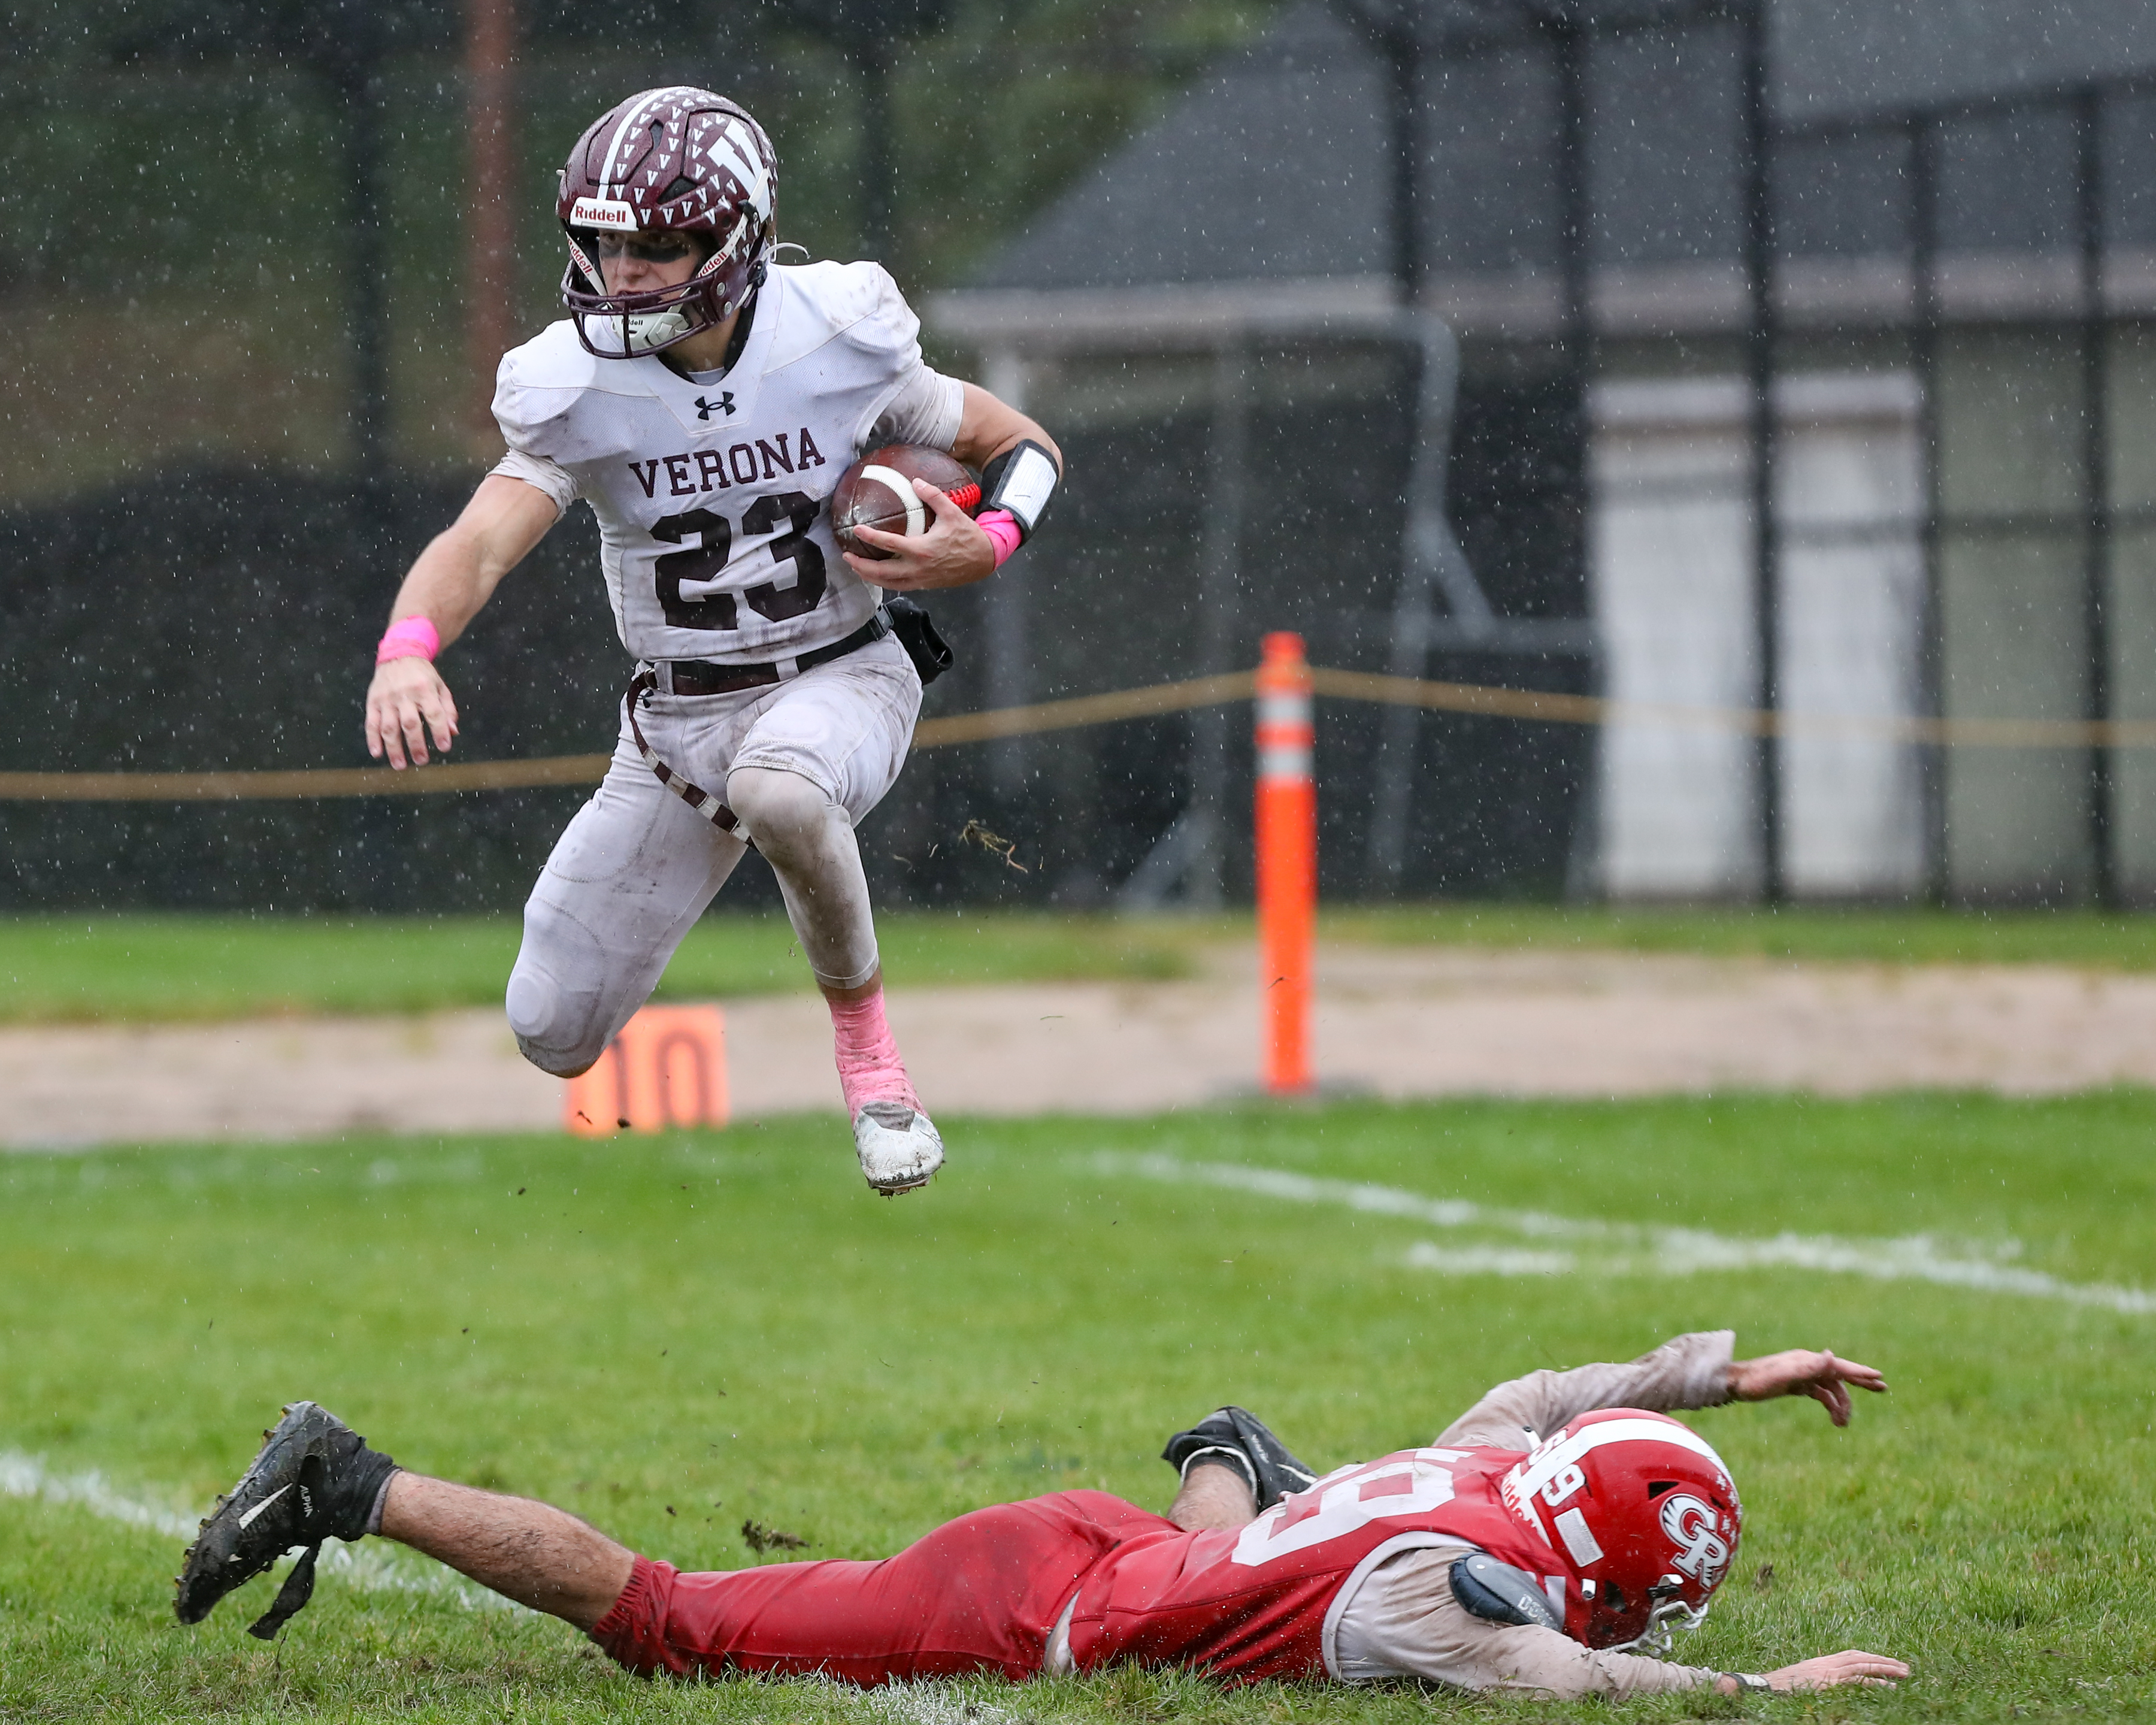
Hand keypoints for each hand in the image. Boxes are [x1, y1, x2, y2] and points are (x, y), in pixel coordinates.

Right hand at [365, 656, 458, 768]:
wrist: (398, 654)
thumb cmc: (423, 675)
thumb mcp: (440, 687)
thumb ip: (447, 710)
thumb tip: (453, 732)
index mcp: (425, 689)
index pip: (434, 714)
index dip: (439, 732)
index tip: (444, 748)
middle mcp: (404, 694)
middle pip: (410, 723)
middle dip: (416, 745)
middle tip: (422, 761)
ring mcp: (386, 699)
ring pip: (389, 727)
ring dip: (394, 748)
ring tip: (400, 765)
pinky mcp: (373, 701)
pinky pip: (371, 722)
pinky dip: (373, 739)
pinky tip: (377, 753)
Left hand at [841, 478, 995, 590]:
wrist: (984, 560)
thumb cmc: (968, 536)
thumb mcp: (952, 512)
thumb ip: (933, 496)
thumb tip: (915, 482)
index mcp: (922, 550)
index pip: (888, 543)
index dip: (869, 537)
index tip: (855, 529)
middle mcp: (918, 568)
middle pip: (881, 572)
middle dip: (861, 566)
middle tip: (847, 556)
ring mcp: (921, 579)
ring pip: (889, 583)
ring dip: (870, 577)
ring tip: (857, 568)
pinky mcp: (925, 585)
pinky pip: (900, 586)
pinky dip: (885, 582)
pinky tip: (878, 575)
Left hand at [1727, 1349, 1887, 1425]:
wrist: (1735, 1384)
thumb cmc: (1758, 1381)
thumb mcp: (1784, 1376)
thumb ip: (1808, 1367)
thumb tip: (1831, 1354)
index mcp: (1807, 1361)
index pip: (1839, 1367)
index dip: (1860, 1372)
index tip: (1879, 1377)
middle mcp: (1807, 1365)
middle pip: (1840, 1374)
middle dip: (1861, 1381)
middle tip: (1883, 1388)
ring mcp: (1802, 1375)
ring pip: (1831, 1388)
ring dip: (1841, 1405)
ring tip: (1842, 1424)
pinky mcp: (1797, 1385)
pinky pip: (1820, 1393)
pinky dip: (1830, 1405)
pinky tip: (1835, 1420)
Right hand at [1729, 1650, 1907, 1691]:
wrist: (1764, 1687)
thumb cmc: (1780, 1688)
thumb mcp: (1802, 1681)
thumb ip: (1818, 1680)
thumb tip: (1828, 1685)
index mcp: (1821, 1662)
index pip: (1850, 1655)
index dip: (1869, 1657)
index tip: (1885, 1661)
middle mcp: (1826, 1663)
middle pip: (1860, 1657)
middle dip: (1884, 1661)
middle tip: (1905, 1667)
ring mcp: (1828, 1673)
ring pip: (1863, 1665)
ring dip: (1886, 1668)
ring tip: (1905, 1673)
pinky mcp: (1829, 1683)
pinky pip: (1857, 1681)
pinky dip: (1874, 1683)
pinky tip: (1890, 1687)